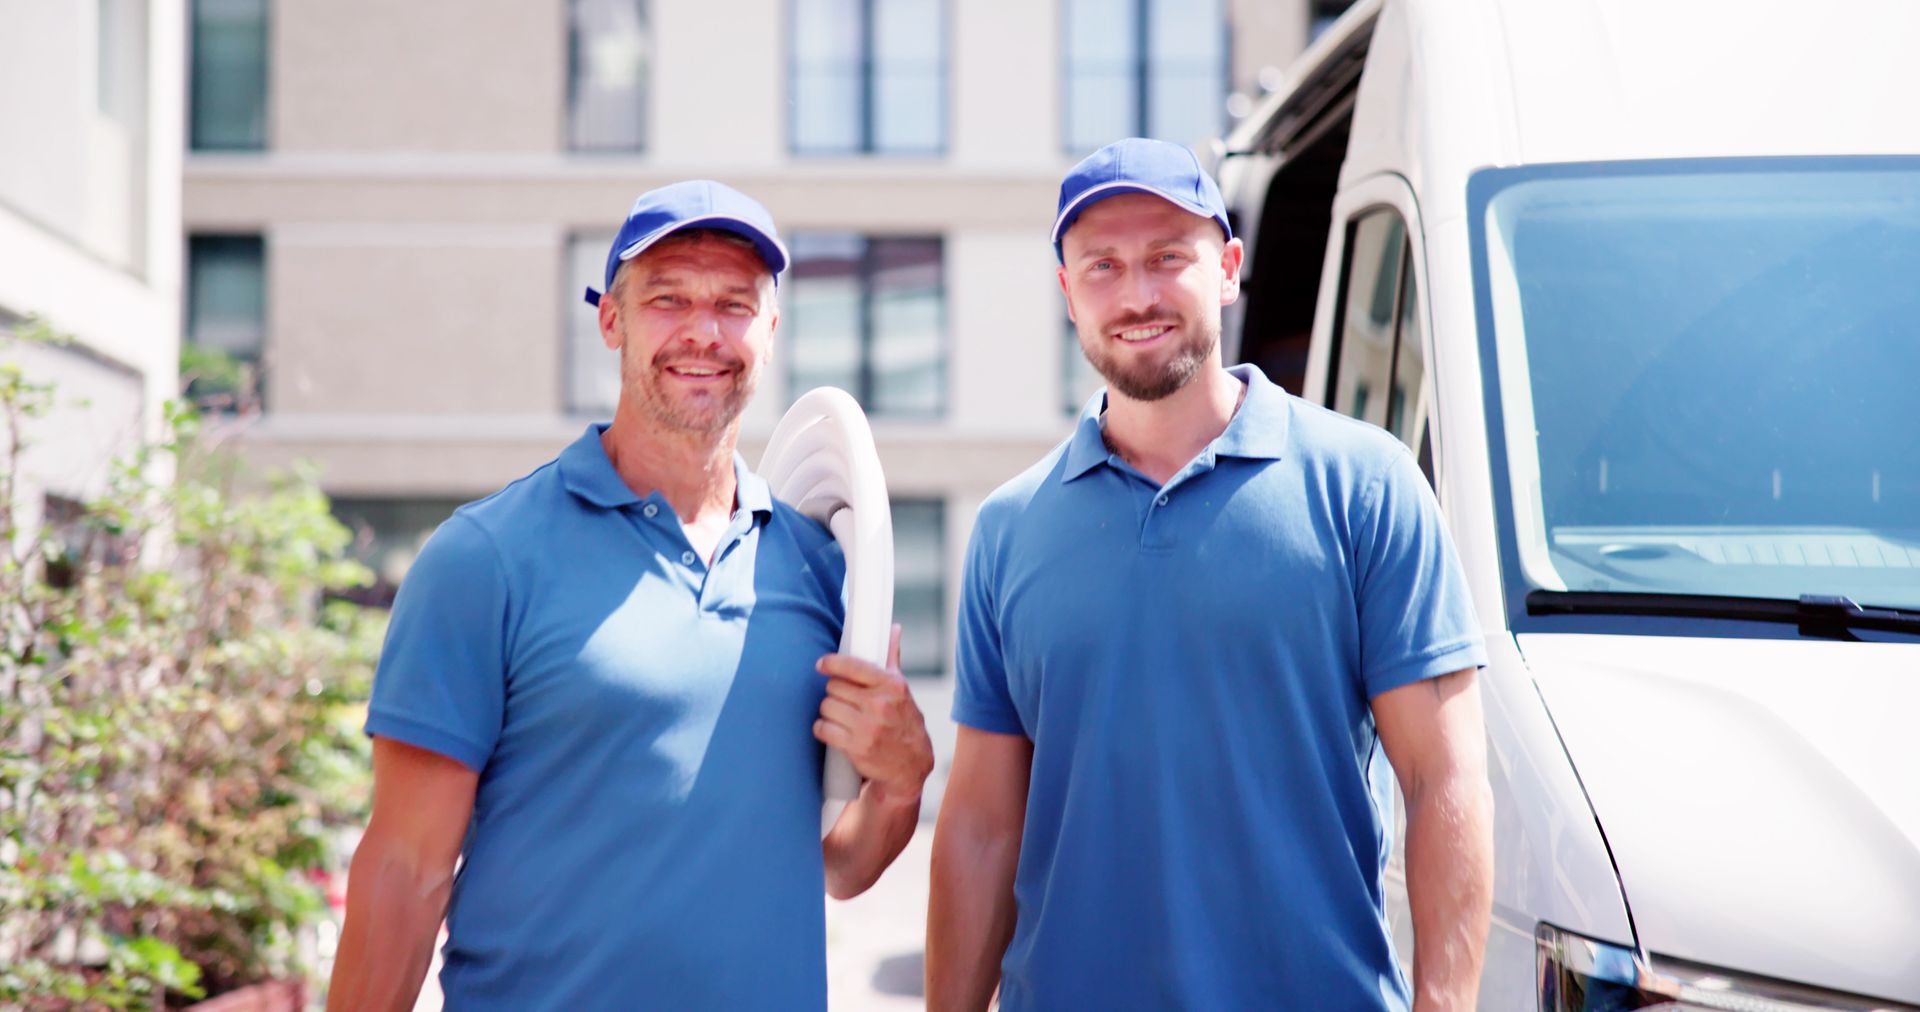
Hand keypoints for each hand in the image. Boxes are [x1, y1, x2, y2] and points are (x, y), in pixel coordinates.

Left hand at [814, 625, 933, 804]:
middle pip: (835, 687)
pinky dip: (822, 729)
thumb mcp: (902, 691)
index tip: (822, 665)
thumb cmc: (905, 723)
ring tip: (839, 715)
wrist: (911, 765)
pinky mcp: (855, 747)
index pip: (853, 666)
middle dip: (834, 692)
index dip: (832, 663)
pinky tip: (831, 730)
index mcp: (892, 685)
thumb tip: (894, 628)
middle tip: (841, 699)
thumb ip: (892, 659)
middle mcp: (880, 704)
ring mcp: (867, 726)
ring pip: (827, 707)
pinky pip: (823, 729)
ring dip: (828, 711)